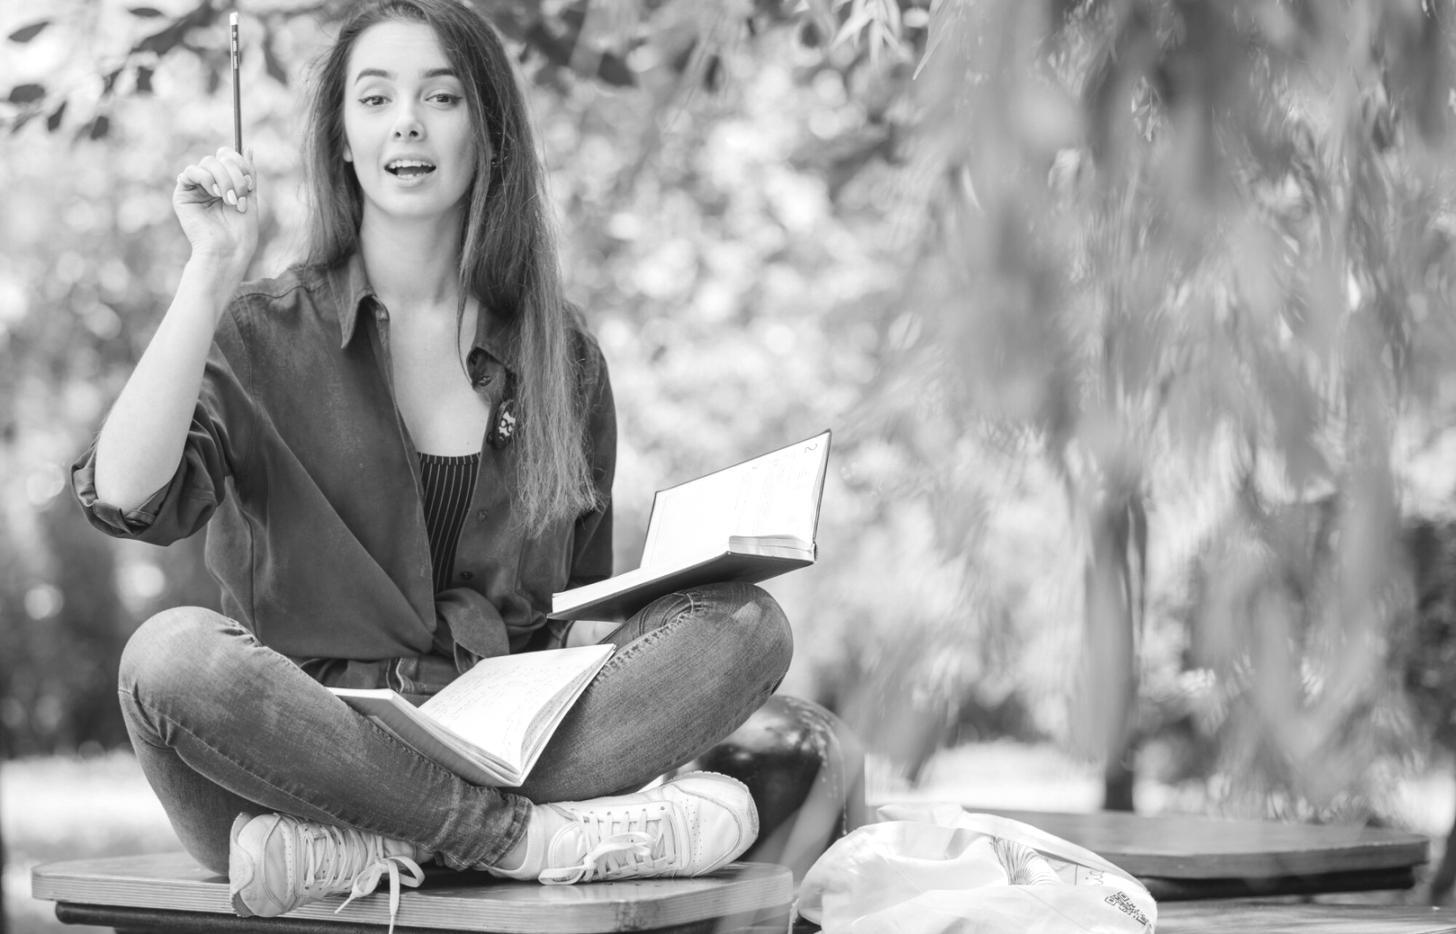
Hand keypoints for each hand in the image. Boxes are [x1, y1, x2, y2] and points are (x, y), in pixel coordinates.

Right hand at [172, 147, 258, 274]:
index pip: (229, 157)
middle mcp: (210, 183)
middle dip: (234, 174)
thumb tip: (249, 148)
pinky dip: (206, 178)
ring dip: (223, 179)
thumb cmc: (241, 230)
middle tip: (239, 195)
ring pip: (208, 162)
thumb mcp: (250, 196)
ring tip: (228, 199)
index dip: (240, 162)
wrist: (228, 250)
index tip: (250, 181)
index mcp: (226, 183)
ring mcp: (196, 187)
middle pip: (219, 157)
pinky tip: (214, 193)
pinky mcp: (182, 194)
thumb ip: (248, 173)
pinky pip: (190, 172)